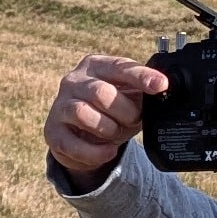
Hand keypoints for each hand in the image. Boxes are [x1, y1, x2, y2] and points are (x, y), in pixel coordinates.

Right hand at [47, 53, 165, 181]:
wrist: (83, 139)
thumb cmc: (110, 112)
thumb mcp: (129, 99)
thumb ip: (142, 93)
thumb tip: (163, 90)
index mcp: (96, 66)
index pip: (120, 67)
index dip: (141, 77)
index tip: (161, 85)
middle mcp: (74, 80)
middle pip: (101, 92)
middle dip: (124, 111)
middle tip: (134, 120)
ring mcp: (60, 105)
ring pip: (83, 113)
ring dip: (108, 129)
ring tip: (116, 133)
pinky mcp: (53, 131)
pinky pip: (73, 143)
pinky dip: (96, 152)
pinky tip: (108, 151)